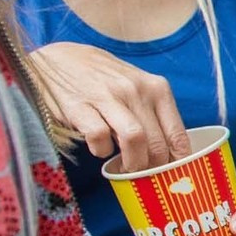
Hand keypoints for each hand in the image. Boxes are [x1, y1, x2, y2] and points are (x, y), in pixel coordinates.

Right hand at [33, 41, 189, 170]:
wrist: (57, 59)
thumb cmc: (101, 78)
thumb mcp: (135, 86)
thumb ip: (153, 113)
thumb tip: (170, 152)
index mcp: (156, 87)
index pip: (178, 134)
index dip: (177, 162)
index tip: (173, 175)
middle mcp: (135, 90)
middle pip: (157, 143)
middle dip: (153, 168)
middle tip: (145, 176)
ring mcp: (107, 97)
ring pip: (134, 140)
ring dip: (131, 163)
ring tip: (125, 168)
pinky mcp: (79, 106)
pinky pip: (99, 137)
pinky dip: (101, 150)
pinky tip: (99, 148)